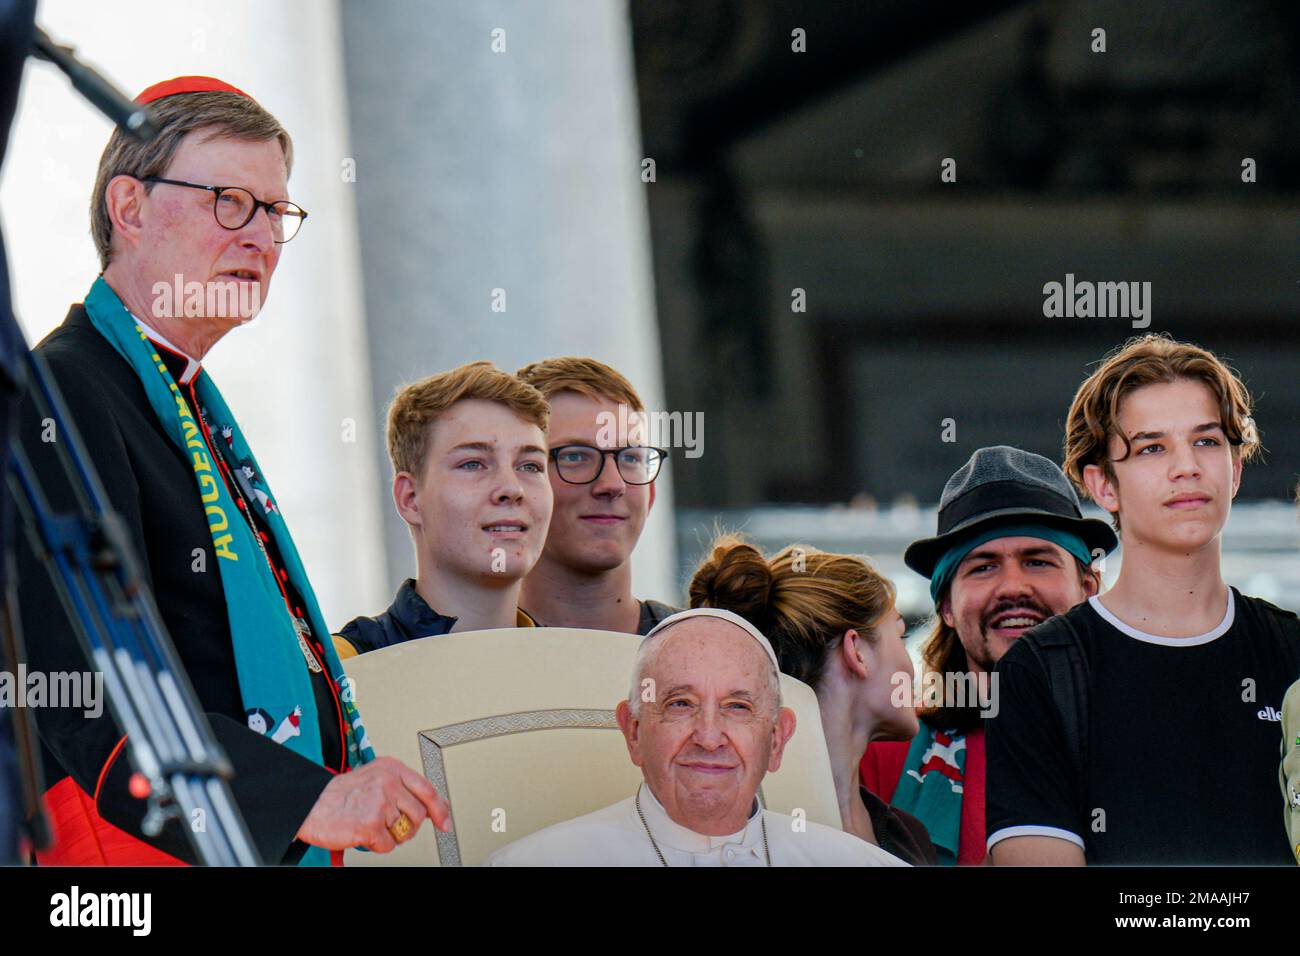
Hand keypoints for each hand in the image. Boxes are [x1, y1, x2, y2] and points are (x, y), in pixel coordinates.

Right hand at [295, 756, 451, 851]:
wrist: (309, 804)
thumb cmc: (339, 794)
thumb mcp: (375, 778)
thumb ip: (402, 788)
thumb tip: (430, 807)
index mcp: (391, 768)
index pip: (427, 790)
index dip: (440, 809)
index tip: (445, 823)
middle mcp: (388, 782)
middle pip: (418, 815)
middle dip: (407, 827)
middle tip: (390, 827)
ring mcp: (380, 803)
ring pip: (404, 832)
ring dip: (389, 836)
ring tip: (372, 826)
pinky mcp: (371, 824)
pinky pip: (388, 846)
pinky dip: (376, 846)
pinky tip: (363, 834)